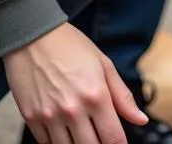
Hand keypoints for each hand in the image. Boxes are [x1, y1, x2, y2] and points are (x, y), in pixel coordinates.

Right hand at [4, 22, 146, 143]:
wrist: (33, 37)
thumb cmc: (70, 47)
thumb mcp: (104, 65)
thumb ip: (122, 97)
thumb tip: (140, 120)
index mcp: (96, 95)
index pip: (112, 138)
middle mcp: (73, 110)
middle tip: (100, 135)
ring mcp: (50, 116)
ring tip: (83, 133)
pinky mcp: (31, 118)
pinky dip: (57, 142)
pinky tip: (64, 132)